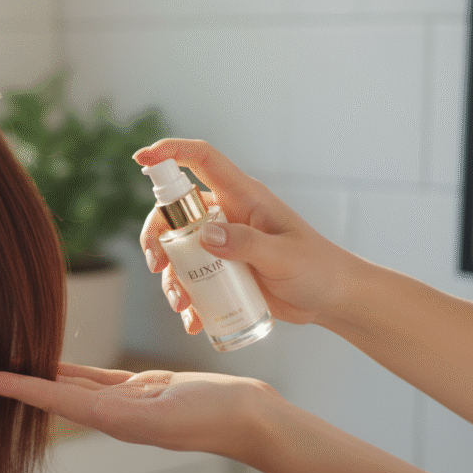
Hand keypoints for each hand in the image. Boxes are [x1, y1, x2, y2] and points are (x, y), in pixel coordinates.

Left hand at [0, 362, 277, 460]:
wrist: (251, 418)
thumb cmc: (216, 416)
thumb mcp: (167, 412)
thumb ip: (127, 409)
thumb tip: (82, 408)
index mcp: (112, 419)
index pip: (51, 400)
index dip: (15, 388)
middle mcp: (111, 413)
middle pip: (52, 395)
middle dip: (18, 381)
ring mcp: (125, 402)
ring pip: (71, 384)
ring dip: (41, 373)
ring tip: (11, 357)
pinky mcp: (141, 389)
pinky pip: (96, 377)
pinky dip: (72, 369)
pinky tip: (54, 362)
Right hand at [134, 138, 355, 332]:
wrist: (331, 300)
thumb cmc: (318, 269)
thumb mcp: (284, 256)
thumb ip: (246, 243)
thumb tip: (205, 234)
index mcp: (243, 197)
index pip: (202, 160)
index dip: (171, 153)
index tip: (141, 159)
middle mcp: (226, 215)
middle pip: (173, 211)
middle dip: (156, 237)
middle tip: (156, 265)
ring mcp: (221, 244)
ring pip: (177, 250)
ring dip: (170, 277)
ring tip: (181, 305)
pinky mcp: (220, 271)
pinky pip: (190, 279)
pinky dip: (185, 299)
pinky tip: (193, 320)